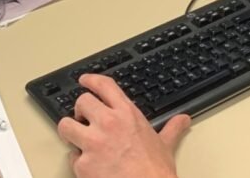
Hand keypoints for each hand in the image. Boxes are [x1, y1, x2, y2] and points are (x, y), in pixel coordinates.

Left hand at [58, 74, 190, 177]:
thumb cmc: (156, 172)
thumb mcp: (165, 144)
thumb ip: (172, 128)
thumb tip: (183, 120)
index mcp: (127, 114)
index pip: (104, 85)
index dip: (91, 80)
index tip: (85, 80)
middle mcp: (108, 123)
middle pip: (82, 101)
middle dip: (80, 110)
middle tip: (84, 119)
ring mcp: (93, 142)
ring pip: (66, 125)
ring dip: (70, 132)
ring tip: (77, 139)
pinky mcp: (83, 164)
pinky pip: (71, 157)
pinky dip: (77, 162)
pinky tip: (89, 166)